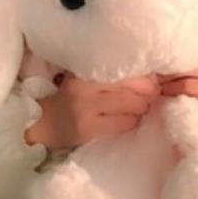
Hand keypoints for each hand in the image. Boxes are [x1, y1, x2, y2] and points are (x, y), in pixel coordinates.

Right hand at [24, 73, 159, 150]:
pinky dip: (131, 122)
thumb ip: (111, 76)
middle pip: (132, 87)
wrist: (43, 123)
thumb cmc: (71, 98)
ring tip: (139, 109)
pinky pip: (123, 124)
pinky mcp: (87, 129)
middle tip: (150, 97)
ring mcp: (85, 108)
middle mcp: (85, 86)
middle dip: (148, 94)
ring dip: (141, 109)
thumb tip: (151, 77)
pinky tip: (128, 121)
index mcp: (85, 70)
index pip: (125, 69)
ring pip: (131, 106)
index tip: (154, 82)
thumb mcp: (86, 80)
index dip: (145, 77)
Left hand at [157, 48, 197, 121]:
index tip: (156, 59)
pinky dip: (182, 104)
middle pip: (186, 72)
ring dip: (170, 91)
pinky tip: (172, 103)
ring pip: (189, 89)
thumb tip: (173, 48)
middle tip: (152, 78)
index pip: (192, 53)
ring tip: (159, 90)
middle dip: (166, 76)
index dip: (171, 57)